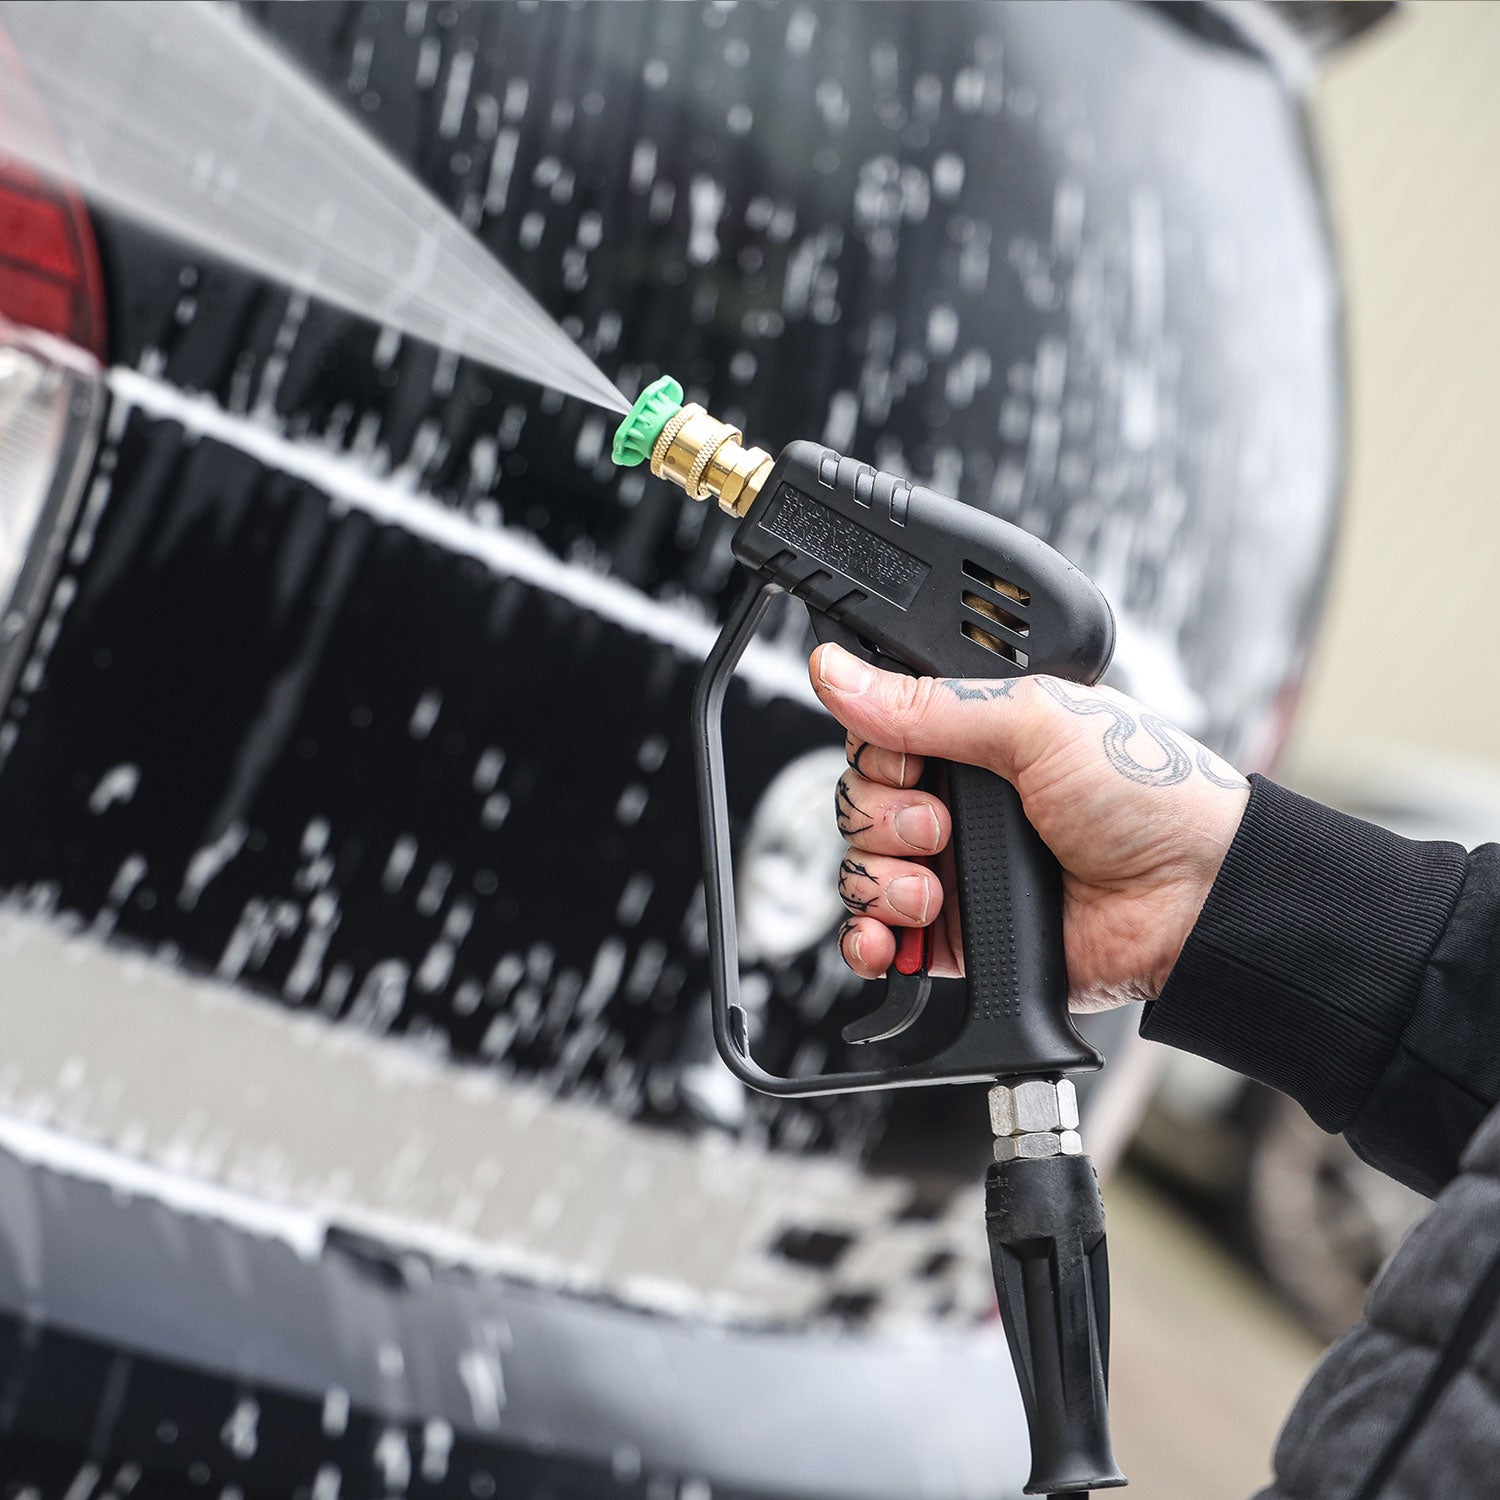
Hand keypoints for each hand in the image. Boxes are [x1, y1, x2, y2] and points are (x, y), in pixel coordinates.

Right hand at [811, 643, 1250, 1010]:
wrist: (1195, 897)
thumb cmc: (1146, 793)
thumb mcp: (1032, 721)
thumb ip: (926, 704)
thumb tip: (835, 671)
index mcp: (977, 738)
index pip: (878, 736)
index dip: (876, 752)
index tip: (908, 763)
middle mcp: (961, 800)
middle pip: (859, 801)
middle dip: (881, 817)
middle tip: (940, 824)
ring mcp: (957, 869)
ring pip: (860, 868)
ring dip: (880, 878)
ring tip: (936, 887)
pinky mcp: (958, 936)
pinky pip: (879, 937)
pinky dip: (870, 938)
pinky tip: (893, 933)